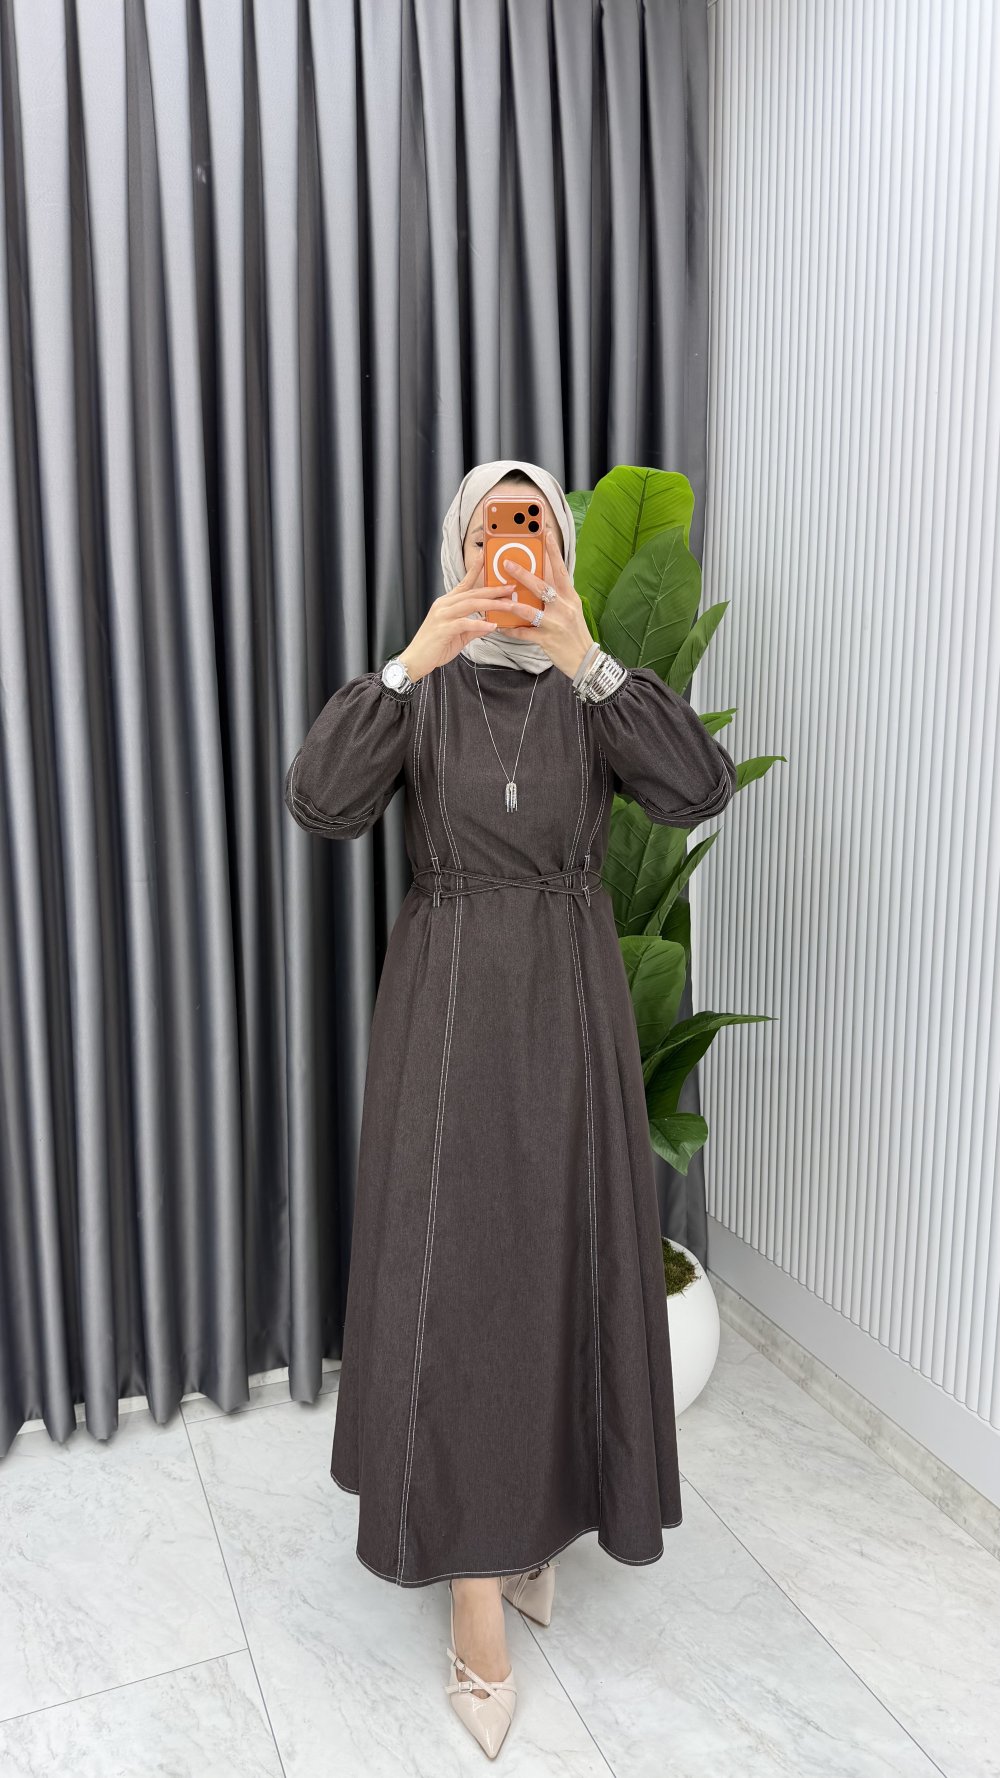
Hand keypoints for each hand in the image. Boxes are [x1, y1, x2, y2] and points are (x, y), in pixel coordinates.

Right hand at [397, 559, 518, 679]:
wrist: (416, 660)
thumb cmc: (435, 647)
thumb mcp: (459, 635)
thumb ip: (474, 628)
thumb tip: (490, 624)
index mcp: (447, 603)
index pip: (464, 583)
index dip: (475, 570)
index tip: (486, 558)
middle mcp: (444, 605)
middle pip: (472, 593)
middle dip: (494, 591)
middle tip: (511, 588)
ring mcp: (442, 616)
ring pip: (471, 604)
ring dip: (492, 604)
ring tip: (509, 605)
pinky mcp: (443, 629)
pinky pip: (465, 623)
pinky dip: (480, 624)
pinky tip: (492, 626)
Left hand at [493, 524, 594, 679]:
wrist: (585, 660)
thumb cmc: (575, 632)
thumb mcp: (572, 608)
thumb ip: (558, 594)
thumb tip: (540, 577)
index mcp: (569, 596)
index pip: (560, 569)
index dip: (552, 551)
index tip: (544, 533)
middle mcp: (563, 607)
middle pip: (541, 586)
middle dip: (523, 574)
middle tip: (506, 563)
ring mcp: (555, 624)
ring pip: (530, 610)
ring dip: (512, 603)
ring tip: (498, 598)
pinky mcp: (547, 640)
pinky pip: (524, 633)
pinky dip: (511, 630)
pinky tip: (500, 627)